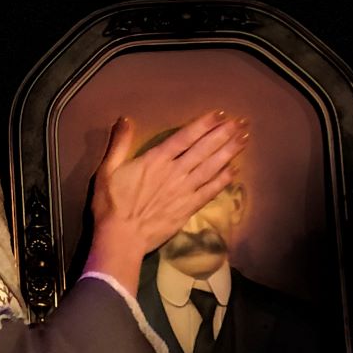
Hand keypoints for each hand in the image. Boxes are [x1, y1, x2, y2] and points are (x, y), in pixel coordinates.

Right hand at [84, 111, 247, 291]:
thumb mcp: (107, 170)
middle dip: (224, 134)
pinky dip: (224, 180)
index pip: (184, 137)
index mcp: (155, 160)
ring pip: (212, 167)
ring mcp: (184, 190)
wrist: (121, 237)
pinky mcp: (189, 208)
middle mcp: (175, 172)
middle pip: (204, 149)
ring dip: (229, 152)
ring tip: (245, 138)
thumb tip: (126, 119)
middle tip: (241, 122)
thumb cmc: (111, 204)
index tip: (220, 114)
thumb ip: (119, 144)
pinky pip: (211, 191)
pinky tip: (235, 170)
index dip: (204, 124)